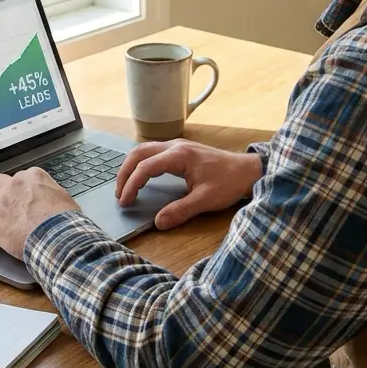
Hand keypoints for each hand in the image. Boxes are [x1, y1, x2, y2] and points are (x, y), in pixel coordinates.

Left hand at [0, 169, 79, 259]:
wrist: (59, 237)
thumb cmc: (65, 221)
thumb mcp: (64, 197)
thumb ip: (50, 193)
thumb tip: (50, 198)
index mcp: (33, 177)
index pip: (19, 176)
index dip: (18, 187)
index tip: (19, 195)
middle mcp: (15, 185)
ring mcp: (1, 202)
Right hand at [116, 140, 262, 230]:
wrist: (247, 170)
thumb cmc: (229, 183)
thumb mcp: (205, 200)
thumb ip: (180, 211)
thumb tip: (158, 223)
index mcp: (179, 156)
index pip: (145, 168)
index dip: (131, 185)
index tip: (125, 202)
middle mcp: (175, 146)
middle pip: (138, 153)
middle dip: (124, 173)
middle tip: (119, 194)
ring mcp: (177, 145)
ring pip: (144, 149)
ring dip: (131, 166)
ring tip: (125, 187)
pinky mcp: (181, 149)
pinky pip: (153, 151)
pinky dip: (141, 163)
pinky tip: (140, 176)